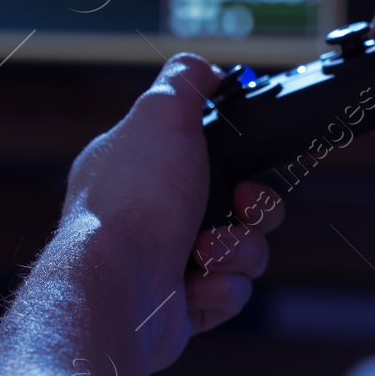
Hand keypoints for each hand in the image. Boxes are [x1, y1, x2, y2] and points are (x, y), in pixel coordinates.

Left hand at [62, 55, 282, 372]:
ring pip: (242, 250)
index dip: (240, 155)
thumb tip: (206, 69)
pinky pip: (230, 290)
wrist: (120, 286)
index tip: (252, 156)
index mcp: (140, 168)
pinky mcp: (181, 305)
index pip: (206, 153)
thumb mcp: (160, 114)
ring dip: (237, 250)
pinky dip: (220, 286)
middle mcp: (150, 213)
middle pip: (239, 204)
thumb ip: (185, 81)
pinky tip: (194, 284)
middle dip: (254, 208)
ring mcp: (165, 261)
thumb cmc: (133, 202)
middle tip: (239, 206)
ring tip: (204, 251)